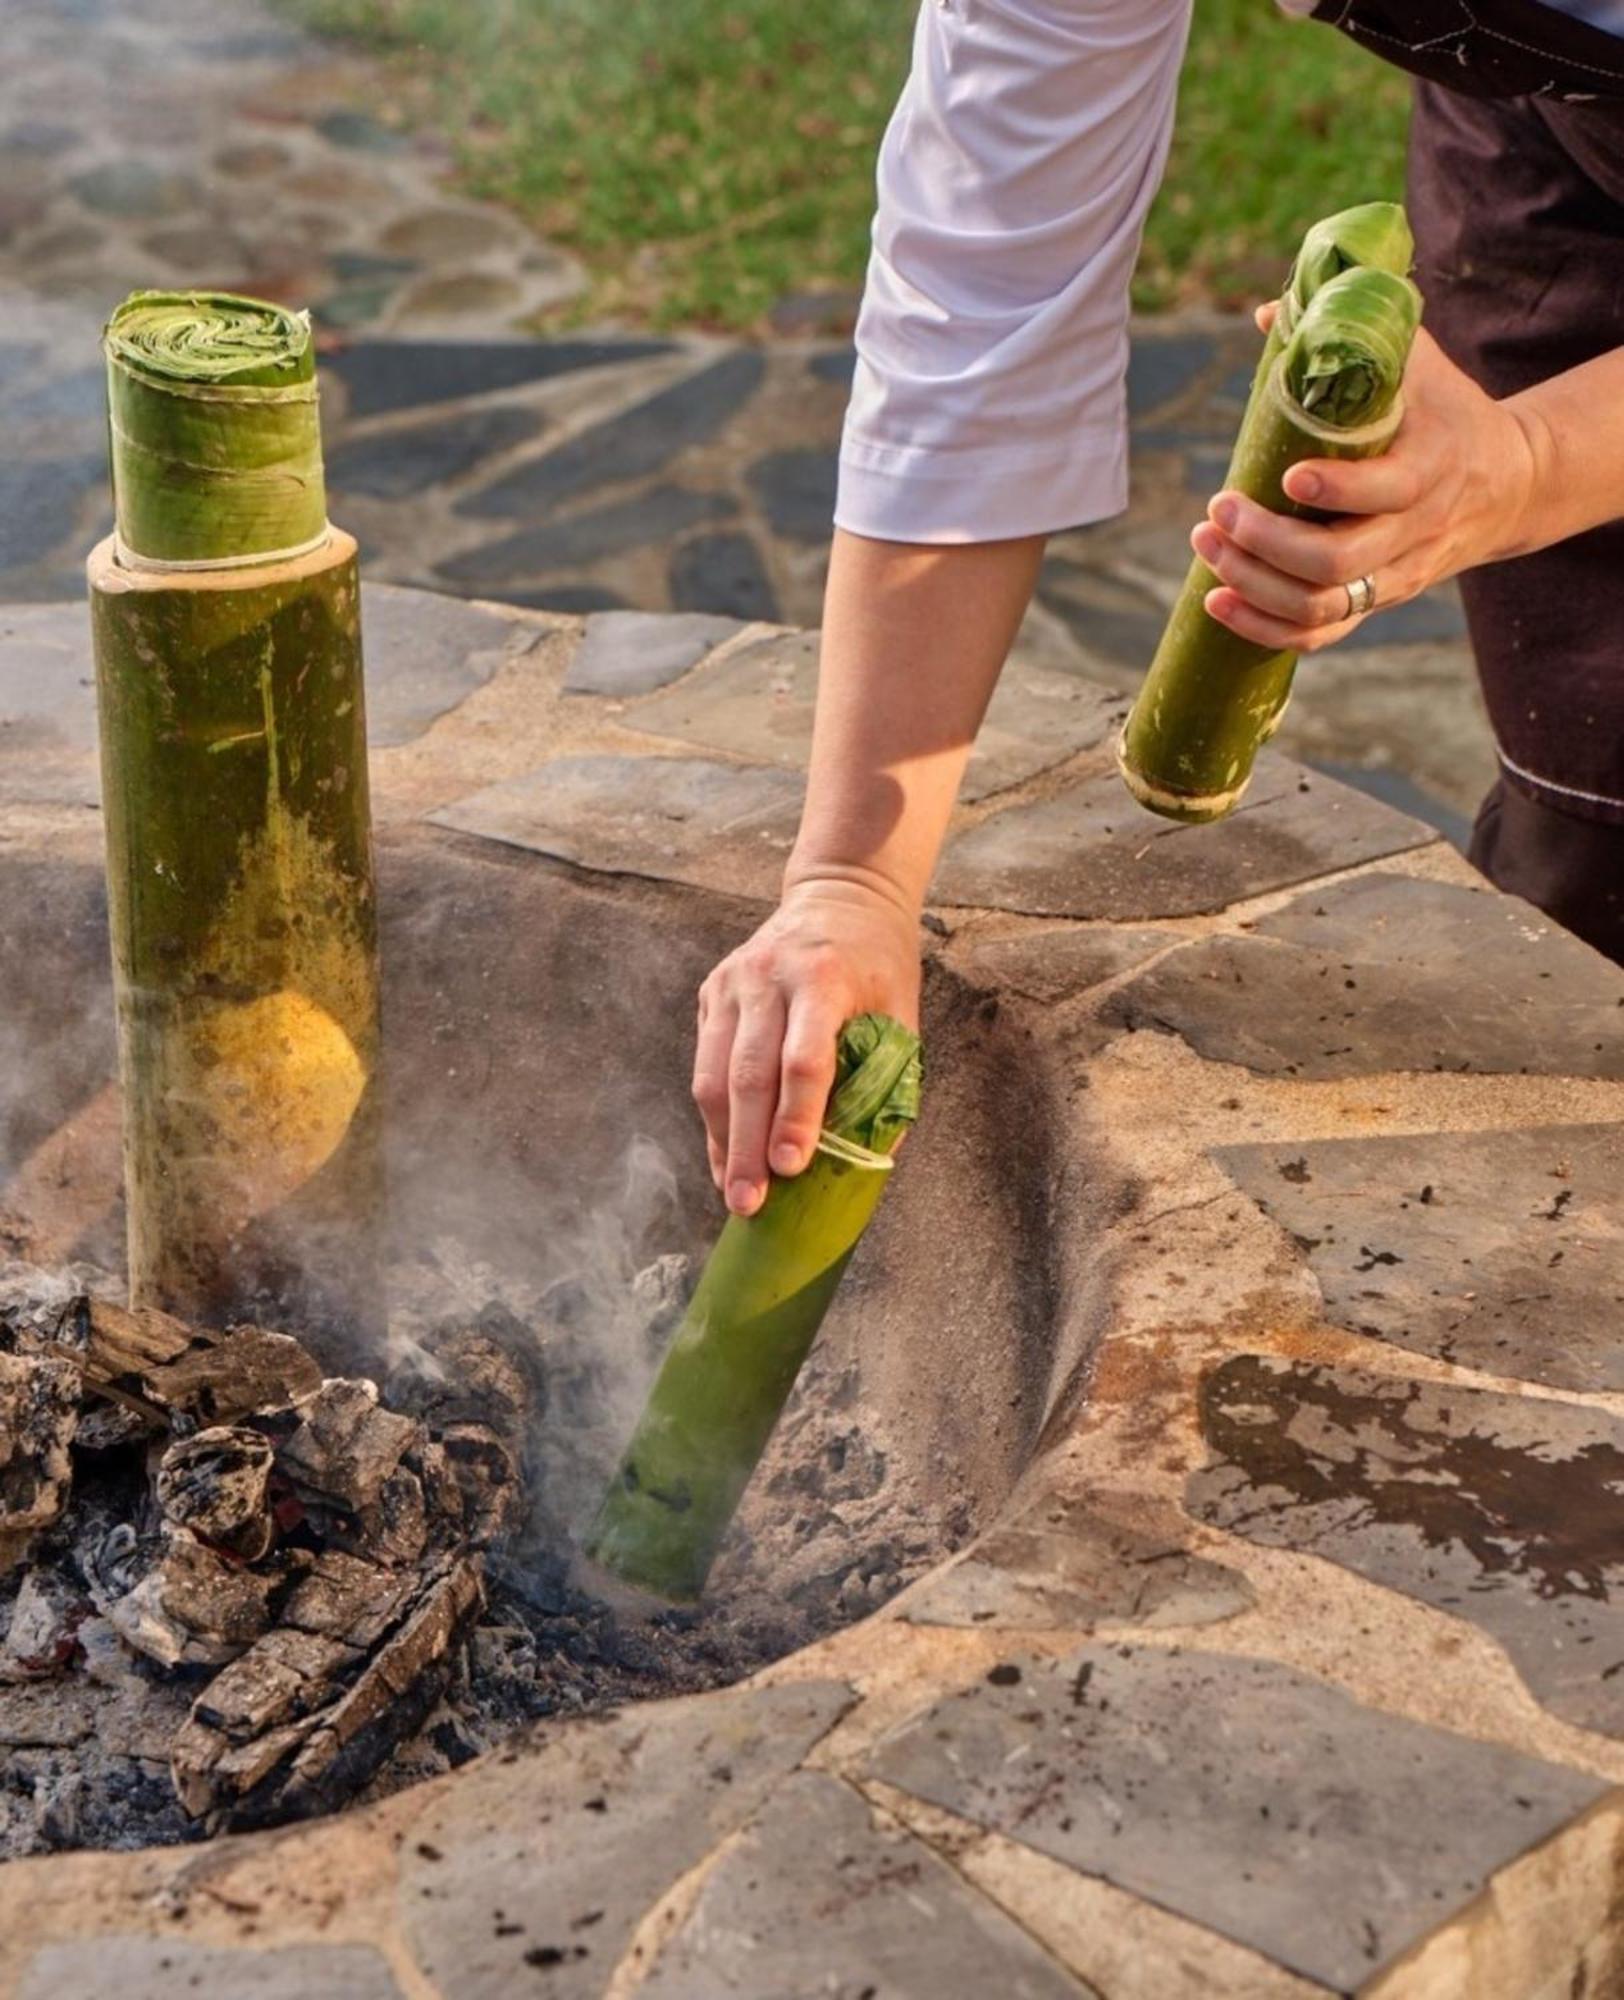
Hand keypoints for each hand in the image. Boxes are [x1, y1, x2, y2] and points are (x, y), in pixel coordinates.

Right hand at [693, 876, 920, 1216]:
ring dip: (723, 1140)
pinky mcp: (712, 992)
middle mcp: (768, 976)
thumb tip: (866, 1162)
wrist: (841, 896)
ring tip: (733, 1193)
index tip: (792, 1168)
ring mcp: (733, 983)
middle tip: (750, 1204)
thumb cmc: (880, 965)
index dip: (797, 1117)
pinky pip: (704, 1064)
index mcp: (824, 977)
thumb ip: (888, 1080)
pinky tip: (726, 1156)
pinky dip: (714, 1117)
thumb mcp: (901, 1013)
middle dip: (748, 1146)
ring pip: (713, 1074)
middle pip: (748, 1074)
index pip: (804, 1058)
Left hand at [1192, 322, 1540, 653]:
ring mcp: (1393, 576)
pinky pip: (1318, 635)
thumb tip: (1269, 314)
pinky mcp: (1373, 602)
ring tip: (1206, 546)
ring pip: (1321, 606)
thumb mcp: (1418, 362)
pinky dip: (1264, 629)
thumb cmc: (1445, 410)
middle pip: (1336, 563)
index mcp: (1432, 467)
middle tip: (1218, 511)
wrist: (1508, 483)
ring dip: (1253, 584)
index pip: (1387, 492)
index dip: (1336, 489)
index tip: (1286, 476)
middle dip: (1267, 542)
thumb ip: (1354, 337)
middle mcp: (1414, 532)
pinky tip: (1217, 602)